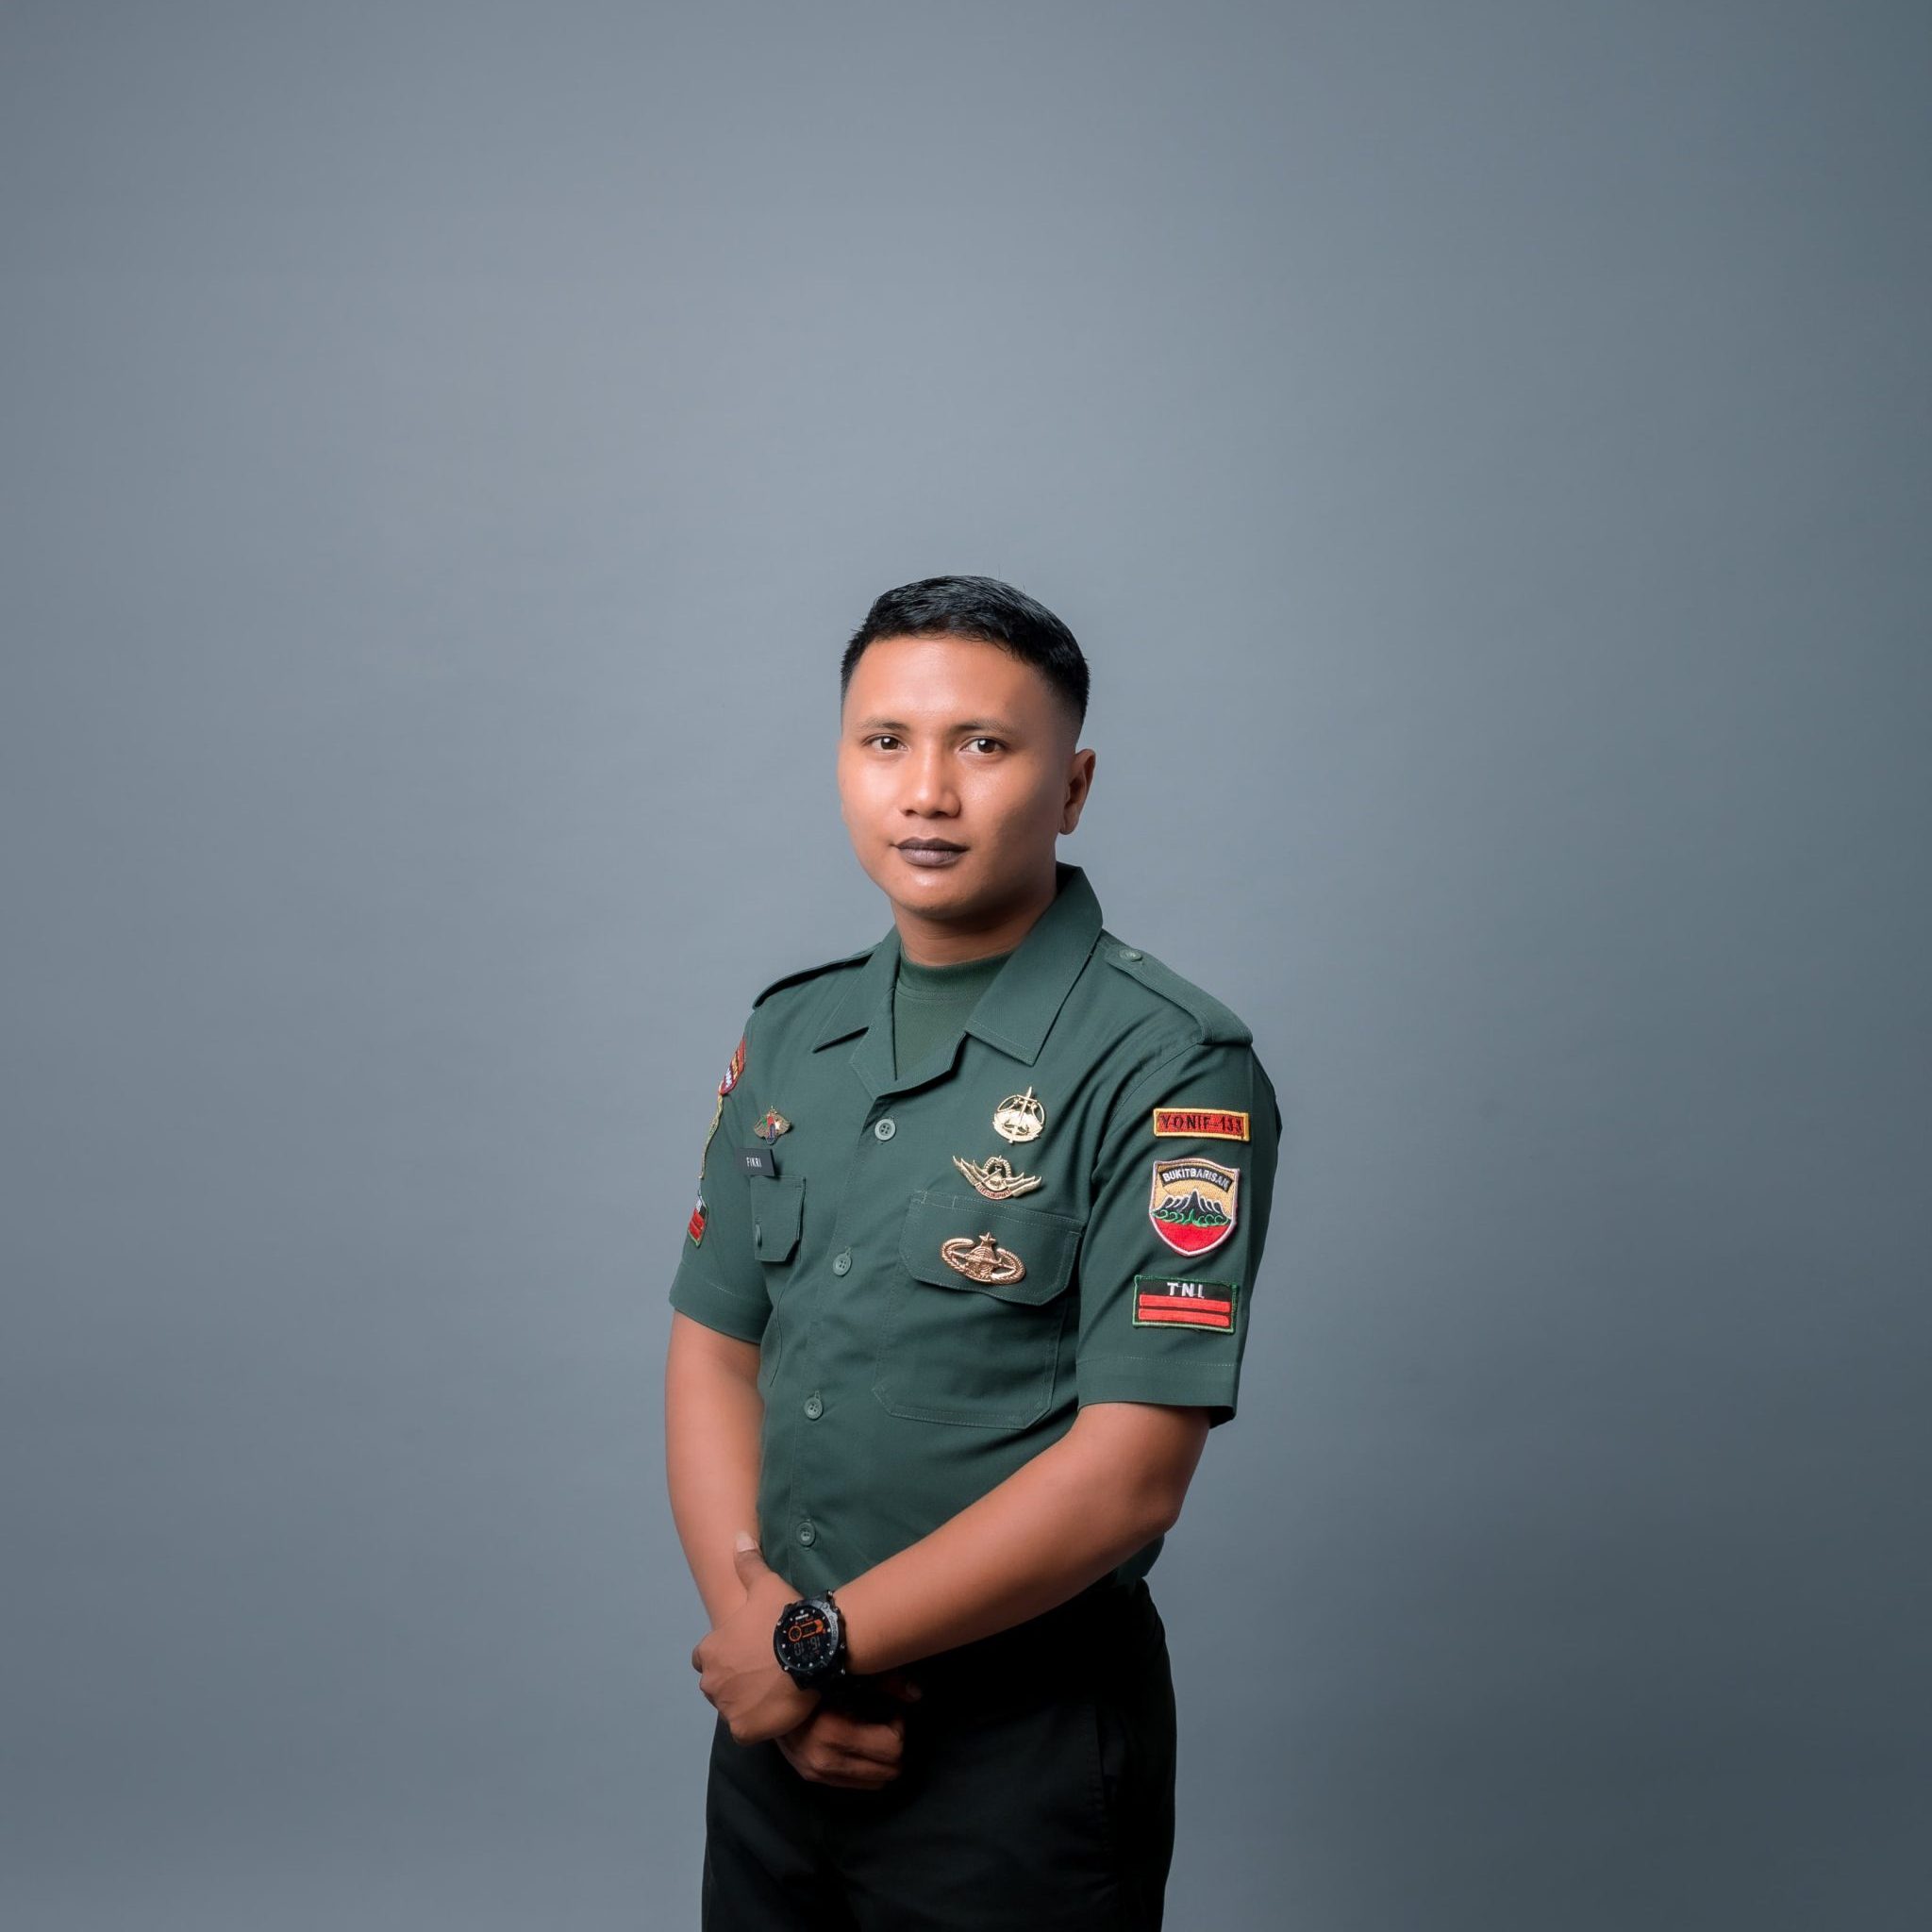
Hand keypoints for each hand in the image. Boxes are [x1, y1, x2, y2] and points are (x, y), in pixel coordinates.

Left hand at [691, 1532, 820, 1744]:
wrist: (810, 1651)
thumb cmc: (784, 1619)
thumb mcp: (765, 1585)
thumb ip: (747, 1564)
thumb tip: (737, 1537)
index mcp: (709, 1650)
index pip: (705, 1657)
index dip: (726, 1654)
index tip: (747, 1652)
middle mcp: (711, 1681)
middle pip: (716, 1683)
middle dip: (732, 1680)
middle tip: (762, 1673)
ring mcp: (726, 1708)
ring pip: (730, 1706)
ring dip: (744, 1701)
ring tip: (772, 1691)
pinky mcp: (743, 1730)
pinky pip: (745, 1729)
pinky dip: (757, 1723)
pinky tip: (776, 1711)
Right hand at [775, 1673, 921, 1789]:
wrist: (766, 1697)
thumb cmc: (813, 1679)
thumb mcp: (848, 1675)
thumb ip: (886, 1682)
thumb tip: (918, 1694)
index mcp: (834, 1733)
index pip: (892, 1746)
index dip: (897, 1725)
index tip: (889, 1710)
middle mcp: (825, 1761)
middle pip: (889, 1768)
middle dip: (893, 1745)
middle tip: (884, 1723)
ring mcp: (818, 1773)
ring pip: (877, 1781)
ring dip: (882, 1760)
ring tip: (873, 1735)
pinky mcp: (813, 1778)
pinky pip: (859, 1785)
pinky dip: (868, 1769)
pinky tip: (860, 1747)